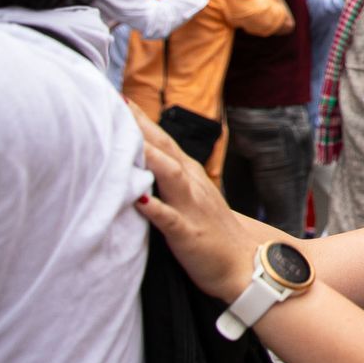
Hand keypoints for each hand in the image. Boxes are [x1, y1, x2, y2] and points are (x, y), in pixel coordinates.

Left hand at [133, 114, 258, 302]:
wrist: (247, 264)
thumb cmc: (215, 233)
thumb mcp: (194, 198)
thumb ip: (171, 179)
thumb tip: (141, 163)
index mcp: (191, 175)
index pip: (164, 141)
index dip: (142, 120)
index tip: (119, 98)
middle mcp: (192, 185)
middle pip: (165, 149)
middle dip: (140, 126)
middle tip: (116, 103)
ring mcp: (192, 208)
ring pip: (169, 175)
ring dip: (148, 156)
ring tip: (125, 139)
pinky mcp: (189, 234)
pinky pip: (171, 219)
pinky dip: (155, 208)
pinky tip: (139, 199)